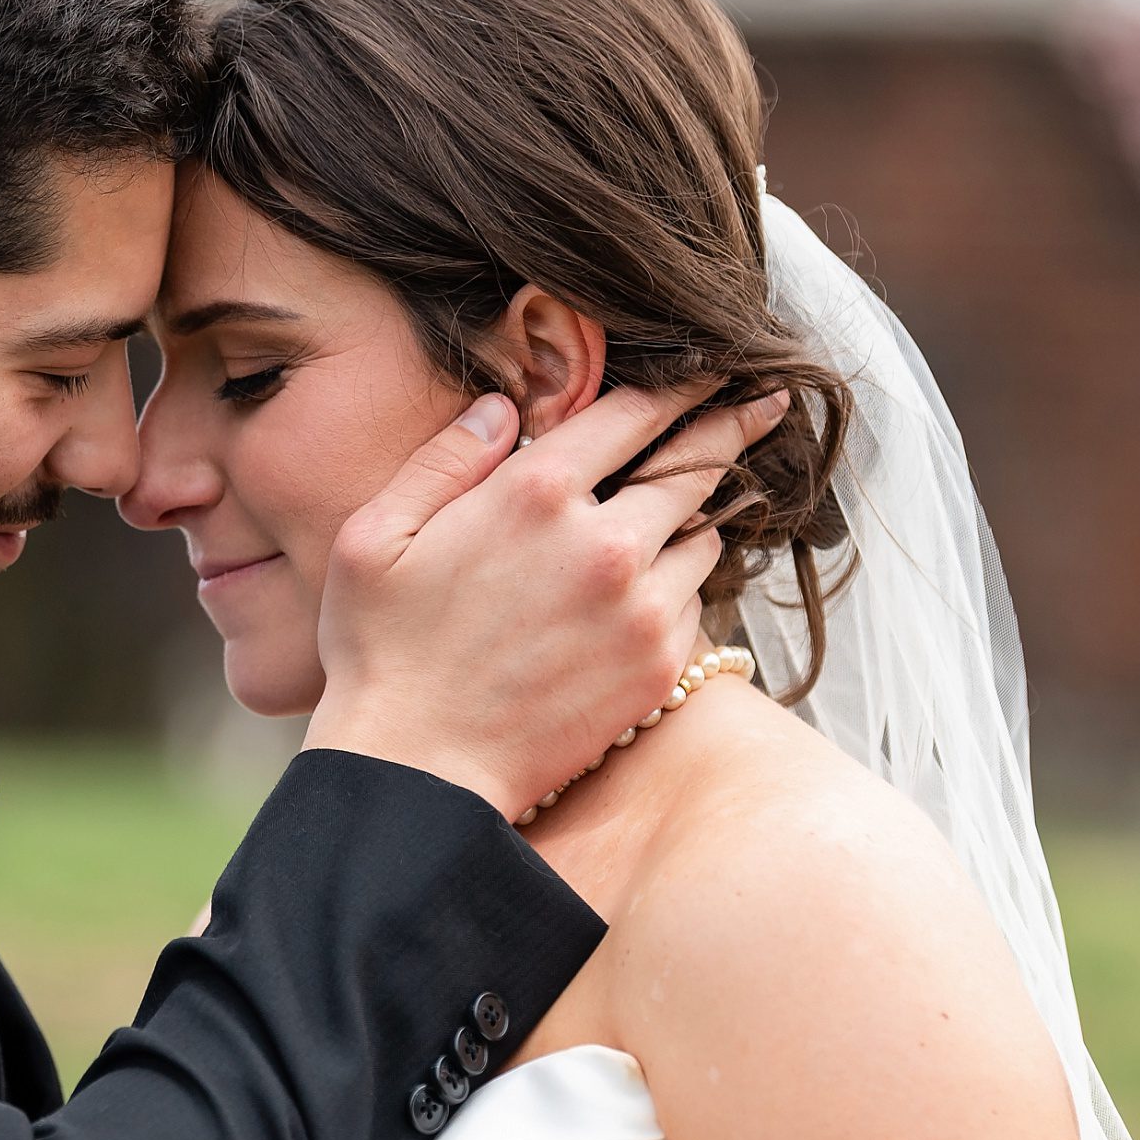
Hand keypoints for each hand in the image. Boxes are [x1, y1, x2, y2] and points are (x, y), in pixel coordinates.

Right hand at [305, 382, 789, 821]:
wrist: (418, 771)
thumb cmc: (381, 653)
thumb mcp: (373, 537)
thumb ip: (441, 460)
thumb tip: (500, 410)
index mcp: (534, 494)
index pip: (635, 413)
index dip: (682, 385)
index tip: (713, 368)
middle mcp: (605, 543)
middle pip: (697, 466)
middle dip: (731, 427)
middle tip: (766, 403)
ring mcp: (642, 608)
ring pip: (705, 538)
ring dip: (699, 518)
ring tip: (691, 509)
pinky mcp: (659, 666)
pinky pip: (696, 605)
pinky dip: (680, 587)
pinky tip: (648, 592)